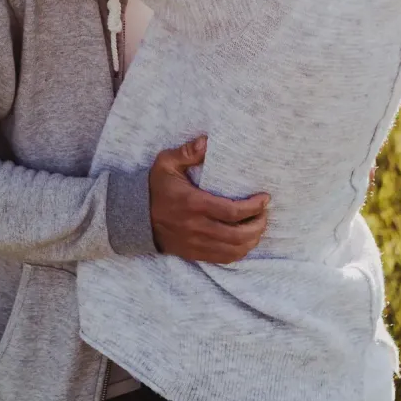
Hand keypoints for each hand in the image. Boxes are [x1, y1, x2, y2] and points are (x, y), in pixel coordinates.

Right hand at [148, 137, 267, 263]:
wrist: (135, 217)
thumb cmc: (156, 188)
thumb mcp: (166, 164)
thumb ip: (187, 152)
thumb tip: (207, 141)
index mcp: (194, 204)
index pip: (233, 212)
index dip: (254, 207)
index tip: (265, 198)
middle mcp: (197, 227)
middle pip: (238, 235)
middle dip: (258, 225)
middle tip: (264, 214)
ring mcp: (196, 243)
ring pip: (234, 250)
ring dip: (252, 240)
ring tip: (258, 227)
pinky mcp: (195, 253)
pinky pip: (223, 259)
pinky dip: (239, 252)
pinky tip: (245, 241)